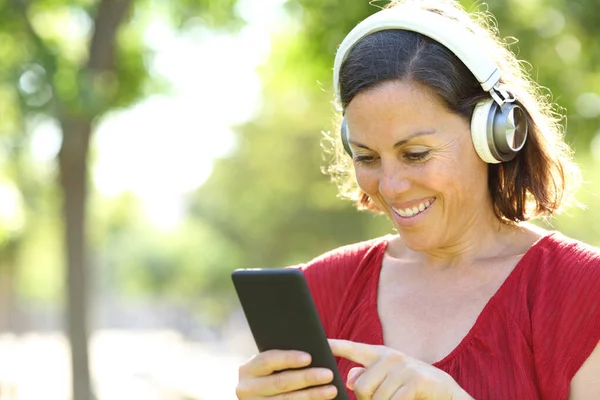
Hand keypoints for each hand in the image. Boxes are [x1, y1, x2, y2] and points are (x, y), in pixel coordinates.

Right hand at [236, 350, 337, 398]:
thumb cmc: (268, 374)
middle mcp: (247, 389)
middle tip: (328, 374)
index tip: (309, 357)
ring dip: (312, 395)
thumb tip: (310, 353)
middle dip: (307, 378)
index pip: (269, 360)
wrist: (253, 397)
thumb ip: (281, 359)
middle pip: (281, 382)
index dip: (289, 358)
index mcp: (248, 369)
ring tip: (331, 390)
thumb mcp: (267, 366)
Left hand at [328, 339, 472, 399]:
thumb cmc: (411, 386)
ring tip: (396, 399)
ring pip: (377, 398)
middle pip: (361, 386)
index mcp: (380, 354)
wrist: (444, 391)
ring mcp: (404, 367)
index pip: (353, 348)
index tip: (320, 343)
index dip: (335, 346)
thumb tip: (350, 378)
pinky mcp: (415, 380)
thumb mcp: (388, 378)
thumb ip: (367, 375)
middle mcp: (391, 357)